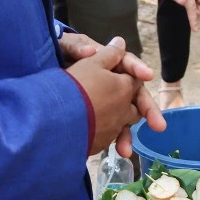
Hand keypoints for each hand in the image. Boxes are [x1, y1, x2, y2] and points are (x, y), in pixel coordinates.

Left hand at [66, 37, 163, 155]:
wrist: (41, 87)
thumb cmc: (57, 60)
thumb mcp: (65, 49)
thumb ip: (77, 48)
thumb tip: (92, 49)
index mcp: (107, 63)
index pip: (127, 63)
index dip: (137, 68)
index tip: (147, 75)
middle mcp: (111, 82)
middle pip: (133, 94)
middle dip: (146, 108)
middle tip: (158, 124)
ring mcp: (106, 102)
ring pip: (125, 115)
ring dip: (129, 132)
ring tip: (128, 149)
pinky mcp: (98, 118)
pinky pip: (112, 129)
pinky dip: (116, 140)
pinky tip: (118, 151)